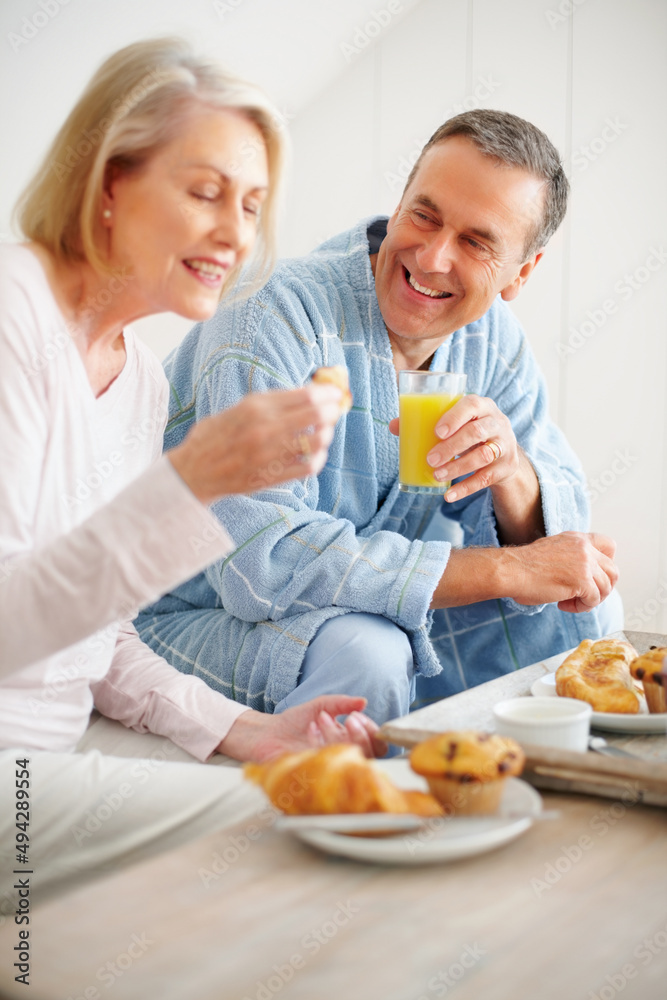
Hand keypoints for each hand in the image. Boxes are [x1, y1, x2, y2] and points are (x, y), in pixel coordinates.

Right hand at [168, 384, 343, 504]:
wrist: (193, 472)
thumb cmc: (214, 437)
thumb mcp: (237, 409)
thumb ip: (267, 403)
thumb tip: (304, 394)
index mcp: (255, 407)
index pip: (305, 395)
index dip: (327, 393)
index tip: (335, 392)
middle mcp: (265, 428)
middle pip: (316, 415)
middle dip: (333, 410)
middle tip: (337, 410)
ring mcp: (270, 454)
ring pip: (316, 440)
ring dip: (326, 434)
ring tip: (325, 432)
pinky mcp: (272, 476)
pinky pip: (308, 467)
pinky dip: (319, 459)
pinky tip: (317, 455)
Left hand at [218, 696, 387, 761]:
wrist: (266, 733)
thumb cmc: (294, 722)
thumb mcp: (320, 705)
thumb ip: (341, 703)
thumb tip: (363, 701)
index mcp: (348, 742)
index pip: (375, 745)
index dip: (371, 731)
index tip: (357, 716)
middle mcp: (342, 758)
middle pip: (370, 757)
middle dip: (362, 736)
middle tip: (349, 719)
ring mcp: (329, 768)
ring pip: (348, 759)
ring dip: (338, 736)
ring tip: (322, 718)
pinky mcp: (314, 774)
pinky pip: (327, 764)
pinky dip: (320, 742)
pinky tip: (311, 727)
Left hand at [389, 393, 518, 501]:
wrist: (504, 450)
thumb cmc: (471, 430)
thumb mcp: (457, 422)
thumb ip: (428, 422)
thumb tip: (394, 426)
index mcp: (483, 406)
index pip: (472, 404)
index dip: (454, 417)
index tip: (437, 431)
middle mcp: (497, 423)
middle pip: (477, 432)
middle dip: (452, 447)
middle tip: (430, 459)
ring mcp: (505, 446)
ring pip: (483, 456)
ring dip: (457, 468)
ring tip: (437, 475)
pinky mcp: (506, 467)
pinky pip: (486, 479)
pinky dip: (465, 488)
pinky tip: (448, 496)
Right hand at [432, 532, 618, 611]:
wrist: (511, 570)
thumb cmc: (523, 566)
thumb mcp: (553, 551)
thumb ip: (571, 558)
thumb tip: (582, 578)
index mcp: (577, 539)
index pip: (609, 545)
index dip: (606, 564)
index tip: (594, 576)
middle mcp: (584, 548)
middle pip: (613, 571)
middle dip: (602, 588)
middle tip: (584, 596)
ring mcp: (585, 563)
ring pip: (606, 588)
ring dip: (591, 600)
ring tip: (571, 602)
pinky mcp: (582, 580)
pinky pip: (593, 599)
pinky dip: (581, 607)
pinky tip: (563, 605)